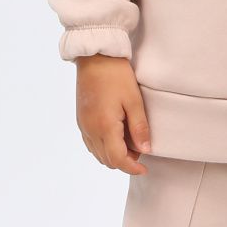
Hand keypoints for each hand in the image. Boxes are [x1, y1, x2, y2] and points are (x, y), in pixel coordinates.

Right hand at [74, 56, 152, 174]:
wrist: (95, 57)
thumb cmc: (116, 75)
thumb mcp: (134, 101)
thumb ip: (139, 128)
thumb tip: (145, 150)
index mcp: (104, 126)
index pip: (117, 159)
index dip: (132, 168)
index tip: (144, 169)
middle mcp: (90, 130)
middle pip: (107, 160)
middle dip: (125, 161)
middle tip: (141, 148)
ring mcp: (83, 125)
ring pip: (98, 154)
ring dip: (114, 155)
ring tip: (131, 141)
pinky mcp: (81, 120)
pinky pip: (91, 143)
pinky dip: (104, 147)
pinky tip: (117, 135)